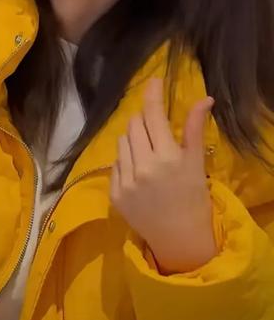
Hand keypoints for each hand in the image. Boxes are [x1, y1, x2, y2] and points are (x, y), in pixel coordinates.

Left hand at [110, 78, 216, 272]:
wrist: (179, 237)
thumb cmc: (193, 198)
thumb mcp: (196, 163)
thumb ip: (195, 129)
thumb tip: (204, 98)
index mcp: (167, 157)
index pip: (153, 115)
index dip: (152, 95)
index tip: (153, 82)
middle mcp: (143, 167)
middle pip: (133, 125)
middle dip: (143, 120)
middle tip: (155, 127)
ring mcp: (126, 181)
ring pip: (122, 141)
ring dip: (133, 139)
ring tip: (148, 152)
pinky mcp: (114, 194)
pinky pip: (115, 163)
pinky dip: (126, 160)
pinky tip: (139, 171)